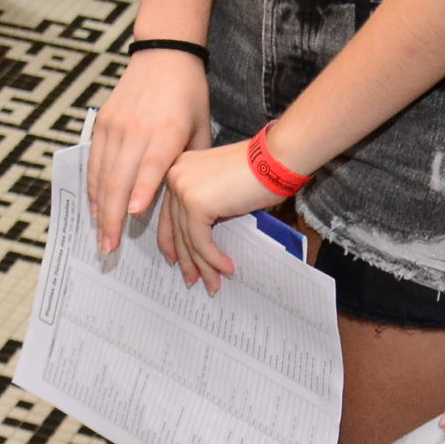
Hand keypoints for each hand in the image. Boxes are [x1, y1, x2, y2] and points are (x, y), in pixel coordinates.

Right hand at [87, 48, 213, 253]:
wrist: (164, 56)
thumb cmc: (189, 98)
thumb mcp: (201, 130)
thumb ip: (189, 166)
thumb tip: (186, 208)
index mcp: (168, 131)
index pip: (151, 165)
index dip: (141, 190)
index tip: (132, 215)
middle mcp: (137, 128)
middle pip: (119, 178)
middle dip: (113, 217)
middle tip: (110, 247)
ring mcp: (115, 125)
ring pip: (102, 174)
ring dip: (100, 208)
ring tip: (101, 236)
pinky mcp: (103, 122)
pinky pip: (95, 161)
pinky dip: (94, 186)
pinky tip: (96, 207)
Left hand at [159, 139, 282, 291]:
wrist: (275, 159)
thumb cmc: (258, 171)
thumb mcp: (221, 188)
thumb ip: (205, 206)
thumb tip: (199, 242)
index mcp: (178, 170)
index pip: (168, 213)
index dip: (172, 242)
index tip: (177, 262)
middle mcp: (174, 176)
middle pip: (176, 228)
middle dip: (187, 259)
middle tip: (195, 281)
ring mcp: (182, 188)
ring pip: (188, 238)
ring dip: (203, 265)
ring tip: (214, 284)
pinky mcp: (196, 203)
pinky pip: (201, 241)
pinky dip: (213, 258)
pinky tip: (227, 268)